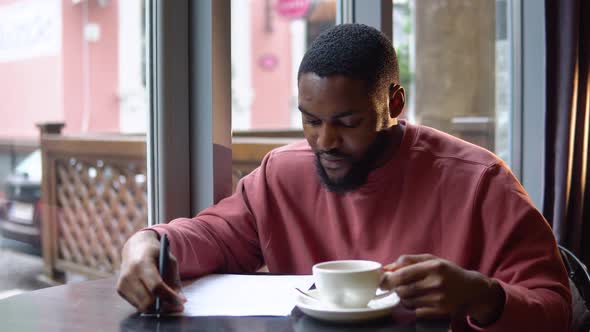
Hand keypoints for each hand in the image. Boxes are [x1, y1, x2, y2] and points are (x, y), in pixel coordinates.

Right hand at [116, 230, 186, 312]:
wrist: (135, 247)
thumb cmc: (156, 253)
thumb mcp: (169, 260)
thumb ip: (175, 280)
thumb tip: (180, 300)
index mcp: (142, 263)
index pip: (156, 286)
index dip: (170, 296)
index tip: (181, 302)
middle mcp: (129, 274)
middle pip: (147, 301)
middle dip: (165, 306)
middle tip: (177, 307)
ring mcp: (122, 283)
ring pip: (142, 306)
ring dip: (158, 308)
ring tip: (170, 304)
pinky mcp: (119, 290)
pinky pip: (137, 304)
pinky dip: (149, 305)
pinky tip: (157, 299)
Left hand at [380, 254, 503, 324]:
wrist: (472, 290)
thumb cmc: (448, 272)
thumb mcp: (431, 260)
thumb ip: (408, 260)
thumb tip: (387, 268)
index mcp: (433, 266)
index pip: (402, 274)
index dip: (388, 279)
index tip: (382, 281)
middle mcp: (437, 283)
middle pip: (402, 289)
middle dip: (395, 289)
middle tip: (396, 287)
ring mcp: (439, 299)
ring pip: (407, 301)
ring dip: (403, 297)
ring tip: (411, 292)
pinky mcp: (440, 312)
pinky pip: (416, 311)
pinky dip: (412, 307)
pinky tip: (418, 301)